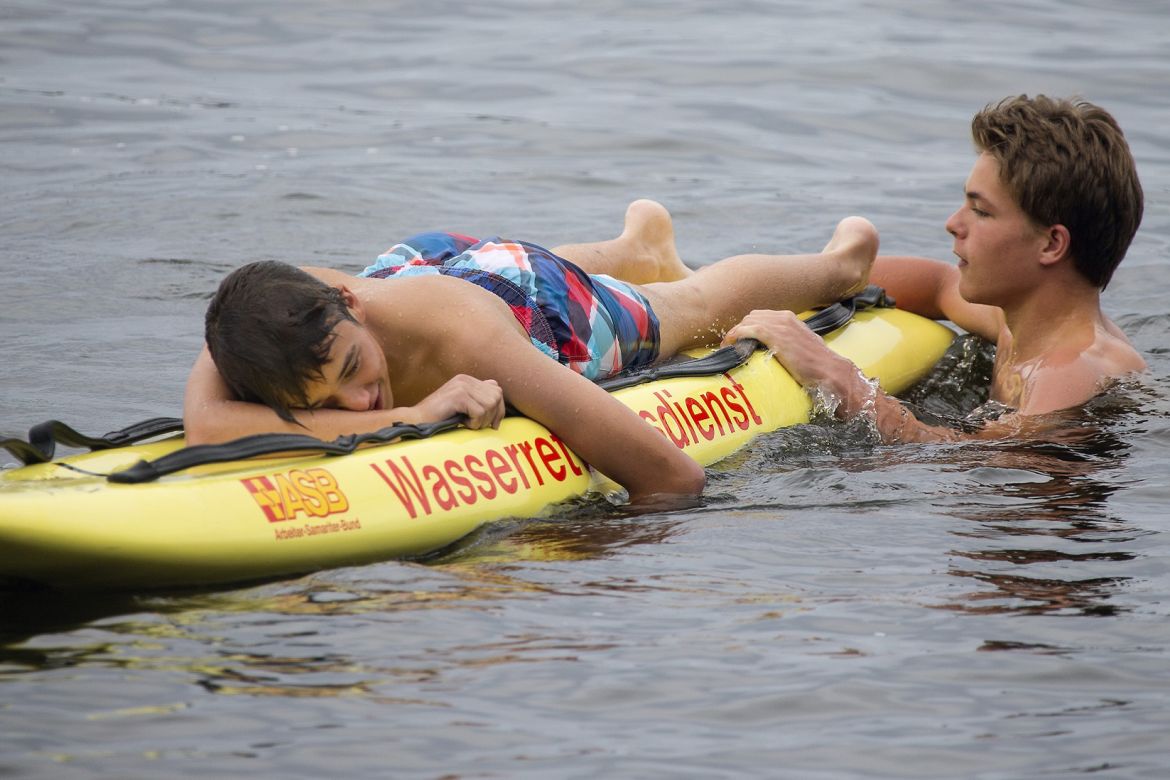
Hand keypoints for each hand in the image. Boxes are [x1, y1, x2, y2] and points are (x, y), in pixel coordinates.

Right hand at [412, 374, 504, 429]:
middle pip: (497, 397)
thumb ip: (477, 399)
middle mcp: (465, 379)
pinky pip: (480, 412)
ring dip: (482, 420)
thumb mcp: (461, 406)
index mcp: (467, 380)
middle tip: (477, 425)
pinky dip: (474, 423)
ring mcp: (461, 386)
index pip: (497, 390)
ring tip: (468, 424)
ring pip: (490, 405)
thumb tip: (499, 402)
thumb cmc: (438, 419)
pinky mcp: (458, 396)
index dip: (498, 409)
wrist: (416, 421)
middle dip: (492, 415)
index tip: (492, 425)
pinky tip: (462, 423)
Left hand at [723, 310, 843, 384]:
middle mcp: (784, 317)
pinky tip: (730, 345)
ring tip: (729, 347)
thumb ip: (792, 341)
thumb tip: (783, 350)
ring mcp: (779, 326)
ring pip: (747, 322)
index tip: (741, 339)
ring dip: (735, 333)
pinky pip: (747, 330)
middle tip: (732, 345)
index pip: (761, 316)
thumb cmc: (818, 362)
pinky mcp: (775, 336)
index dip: (748, 327)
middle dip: (740, 329)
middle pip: (751, 317)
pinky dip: (735, 336)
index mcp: (790, 318)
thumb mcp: (804, 345)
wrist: (829, 369)